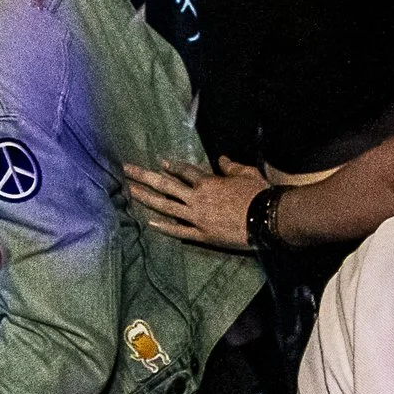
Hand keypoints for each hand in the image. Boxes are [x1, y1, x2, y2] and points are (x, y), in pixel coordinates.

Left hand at [123, 157, 267, 249]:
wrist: (267, 218)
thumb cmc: (259, 194)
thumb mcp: (246, 173)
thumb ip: (230, 166)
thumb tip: (221, 159)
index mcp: (207, 182)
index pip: (184, 171)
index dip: (171, 166)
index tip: (159, 163)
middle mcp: (196, 198)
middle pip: (165, 185)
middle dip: (144, 176)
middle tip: (126, 169)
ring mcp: (196, 218)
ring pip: (165, 206)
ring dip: (146, 198)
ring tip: (129, 191)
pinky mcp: (201, 235)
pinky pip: (178, 231)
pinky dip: (163, 226)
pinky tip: (149, 222)